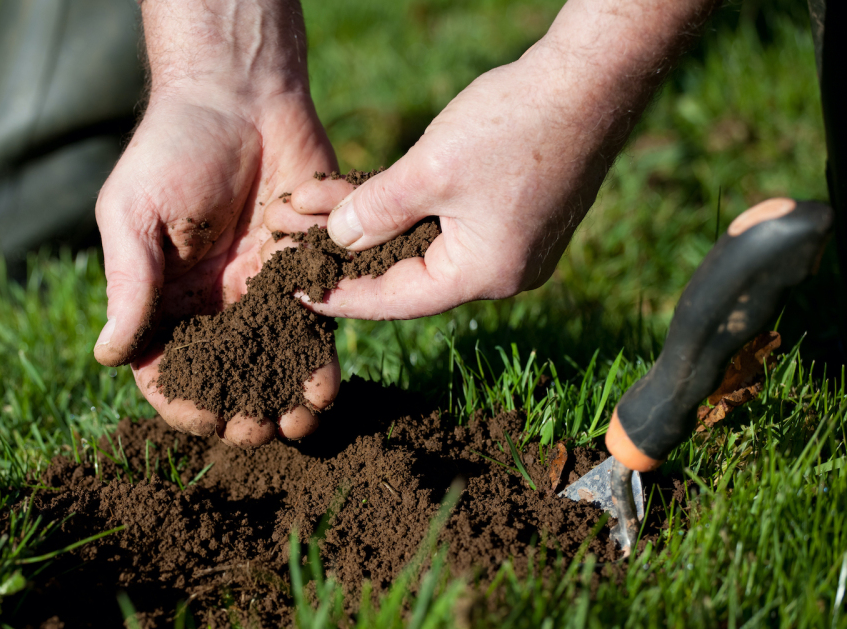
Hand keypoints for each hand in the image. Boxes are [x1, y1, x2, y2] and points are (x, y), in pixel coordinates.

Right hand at [92, 87, 340, 446]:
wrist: (239, 93)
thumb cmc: (171, 147)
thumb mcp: (134, 214)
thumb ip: (128, 284)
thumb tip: (107, 357)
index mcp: (161, 297)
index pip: (165, 368)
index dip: (182, 401)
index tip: (204, 418)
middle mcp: (210, 302)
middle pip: (225, 377)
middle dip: (241, 411)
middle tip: (259, 432)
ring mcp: (259, 289)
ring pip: (273, 361)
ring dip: (285, 398)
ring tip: (301, 423)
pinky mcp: (303, 269)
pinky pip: (314, 324)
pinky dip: (319, 358)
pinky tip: (326, 384)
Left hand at [265, 0, 718, 320]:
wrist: (589, 79)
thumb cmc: (514, 124)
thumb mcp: (428, 171)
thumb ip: (375, 211)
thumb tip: (336, 239)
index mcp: (484, 275)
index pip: (395, 300)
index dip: (339, 294)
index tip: (294, 290)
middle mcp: (501, 272)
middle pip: (405, 272)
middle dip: (346, 252)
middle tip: (290, 246)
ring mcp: (511, 243)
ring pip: (421, 242)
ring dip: (369, 222)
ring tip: (312, 209)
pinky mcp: (513, 213)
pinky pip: (444, 221)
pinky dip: (404, 207)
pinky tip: (360, 193)